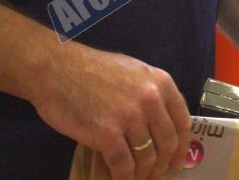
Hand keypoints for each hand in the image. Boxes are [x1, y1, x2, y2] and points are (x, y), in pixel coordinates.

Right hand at [30, 42, 191, 178]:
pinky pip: (123, 164)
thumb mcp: (134, 72)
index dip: (181, 146)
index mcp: (161, 82)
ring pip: (146, 156)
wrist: (57, 69)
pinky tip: (120, 178)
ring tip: (136, 176)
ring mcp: (129, 117)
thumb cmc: (92, 69)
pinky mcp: (106, 133)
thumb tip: (160, 122)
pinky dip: (123, 177)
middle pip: (167, 142)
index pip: (181, 122)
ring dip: (142, 173)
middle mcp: (150, 99)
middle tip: (155, 174)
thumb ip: (151, 94)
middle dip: (162, 164)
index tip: (178, 161)